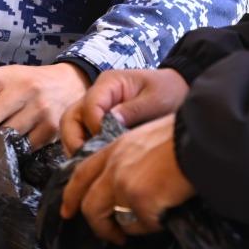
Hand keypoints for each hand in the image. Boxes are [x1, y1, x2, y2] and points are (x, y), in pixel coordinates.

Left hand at [0, 62, 90, 149]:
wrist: (74, 83)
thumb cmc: (35, 81)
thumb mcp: (13, 74)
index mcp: (10, 76)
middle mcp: (24, 91)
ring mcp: (39, 110)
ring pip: (8, 134)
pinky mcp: (50, 128)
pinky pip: (26, 146)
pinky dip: (15, 151)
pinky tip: (7, 155)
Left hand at [58, 115, 194, 243]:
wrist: (202, 138)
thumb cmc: (185, 136)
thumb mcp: (147, 137)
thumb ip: (133, 157)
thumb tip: (134, 181)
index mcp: (115, 148)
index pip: (82, 173)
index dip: (72, 194)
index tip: (68, 210)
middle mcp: (114, 165)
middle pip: (90, 204)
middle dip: (96, 225)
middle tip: (108, 235)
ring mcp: (124, 184)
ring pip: (111, 220)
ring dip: (123, 230)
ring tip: (140, 230)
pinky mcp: (140, 201)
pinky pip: (141, 225)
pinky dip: (151, 225)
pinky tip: (165, 215)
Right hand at [59, 67, 189, 154]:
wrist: (178, 89)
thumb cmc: (169, 91)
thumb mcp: (156, 99)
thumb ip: (133, 110)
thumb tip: (110, 123)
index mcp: (108, 83)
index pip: (89, 106)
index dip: (95, 127)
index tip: (110, 144)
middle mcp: (96, 94)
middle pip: (70, 118)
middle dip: (74, 141)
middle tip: (88, 161)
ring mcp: (95, 108)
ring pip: (72, 128)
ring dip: (76, 147)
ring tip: (91, 165)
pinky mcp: (98, 121)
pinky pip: (83, 135)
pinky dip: (85, 149)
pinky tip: (97, 163)